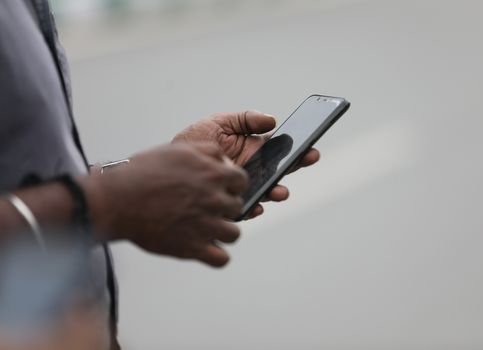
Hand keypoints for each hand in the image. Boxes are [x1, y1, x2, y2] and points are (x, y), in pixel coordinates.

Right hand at [83, 142, 247, 266]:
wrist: (117, 200)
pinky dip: (216, 256)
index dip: (232, 185)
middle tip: (206, 208)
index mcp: (214, 174)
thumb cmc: (144, 172)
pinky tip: (206, 248)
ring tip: (207, 229)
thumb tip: (226, 161)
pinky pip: (221, 259)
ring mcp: (205, 226)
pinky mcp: (192, 248)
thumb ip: (209, 151)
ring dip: (223, 232)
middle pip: (237, 208)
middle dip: (225, 207)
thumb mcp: (179, 150)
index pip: (242, 182)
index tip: (220, 188)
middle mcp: (214, 200)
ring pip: (233, 235)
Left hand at [174, 111, 320, 217]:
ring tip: (280, 190)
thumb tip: (272, 120)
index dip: (297, 147)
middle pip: (280, 169)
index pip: (281, 148)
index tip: (310, 145)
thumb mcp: (219, 123)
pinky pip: (246, 209)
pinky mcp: (230, 204)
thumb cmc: (194, 141)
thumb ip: (245, 119)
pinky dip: (253, 208)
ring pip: (267, 192)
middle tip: (309, 158)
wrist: (168, 164)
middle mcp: (252, 170)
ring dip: (277, 191)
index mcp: (253, 149)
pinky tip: (256, 205)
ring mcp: (242, 188)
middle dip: (296, 165)